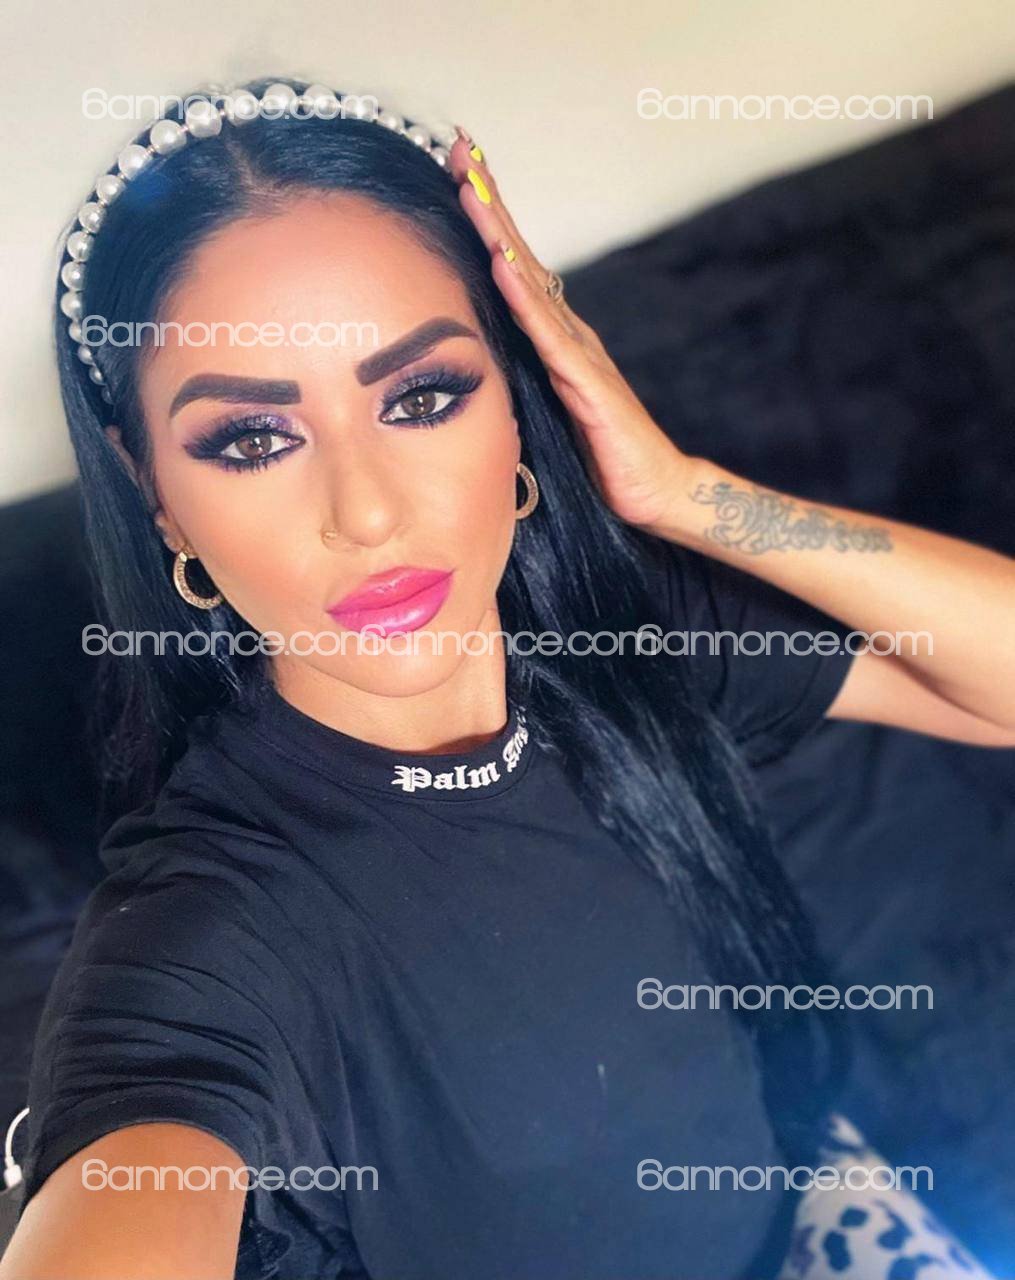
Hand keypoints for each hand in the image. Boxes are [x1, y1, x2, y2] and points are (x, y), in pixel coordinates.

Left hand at [448, 128, 692, 536]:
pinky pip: (549, 335)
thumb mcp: (543, 405)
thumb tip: (471, 359)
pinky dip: (523, 297)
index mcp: (552, 338)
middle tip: (458, 148)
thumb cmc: (597, 452)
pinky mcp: (588, 384)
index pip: (513, 267)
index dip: (486, 220)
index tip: (454, 173)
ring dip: (499, 233)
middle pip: (521, 256)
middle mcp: (566, 333)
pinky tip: (501, 263)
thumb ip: (516, 374)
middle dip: (489, 201)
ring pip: (531, 283)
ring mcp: (579, 354)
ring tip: (470, 189)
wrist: (649, 490)